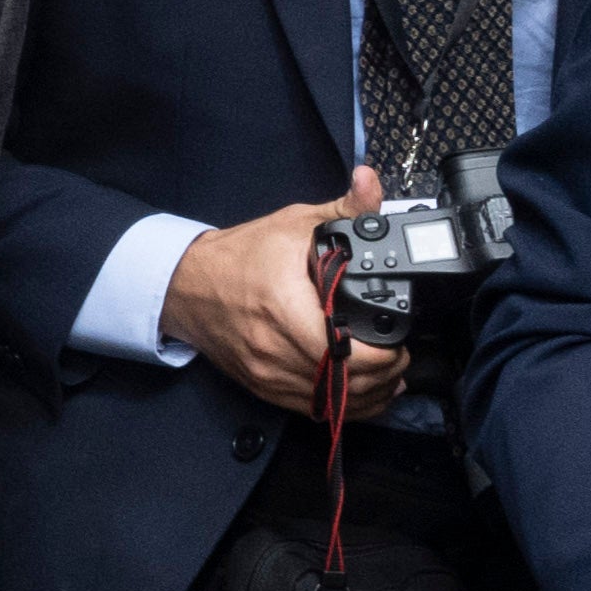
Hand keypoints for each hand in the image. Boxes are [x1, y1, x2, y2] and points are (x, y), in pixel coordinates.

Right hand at [157, 175, 391, 424]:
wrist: (186, 287)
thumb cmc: (238, 256)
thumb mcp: (293, 224)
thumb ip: (343, 209)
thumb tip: (371, 182)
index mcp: (283, 306)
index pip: (341, 350)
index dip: (382, 357)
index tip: (401, 344)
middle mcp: (273, 347)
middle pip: (343, 382)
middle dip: (385, 377)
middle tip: (403, 358)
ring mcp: (267, 372)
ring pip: (331, 402)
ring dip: (369, 396)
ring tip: (391, 378)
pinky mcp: (263, 387)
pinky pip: (312, 408)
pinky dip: (344, 405)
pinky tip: (363, 392)